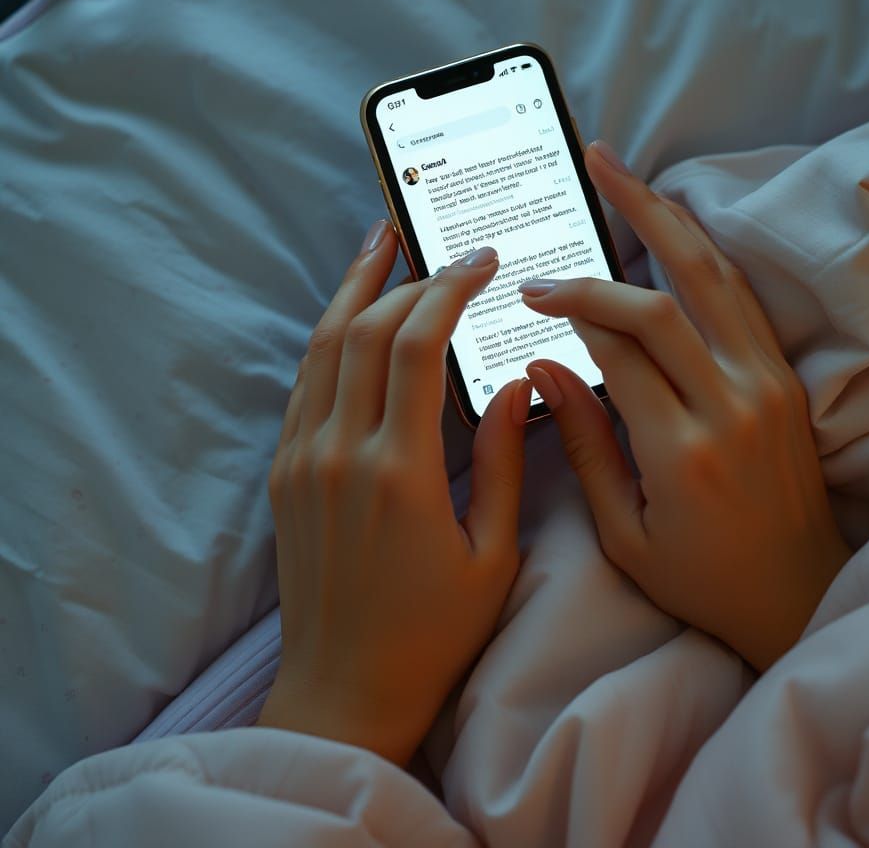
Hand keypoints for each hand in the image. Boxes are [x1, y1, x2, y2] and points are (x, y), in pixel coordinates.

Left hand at [258, 223, 533, 765]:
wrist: (345, 689)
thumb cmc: (431, 632)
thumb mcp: (492, 553)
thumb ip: (509, 461)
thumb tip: (521, 382)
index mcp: (400, 472)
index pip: (417, 346)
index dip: (449, 289)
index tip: (481, 261)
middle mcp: (340, 453)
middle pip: (365, 331)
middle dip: (409, 278)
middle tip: (446, 250)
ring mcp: (302, 459)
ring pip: (322, 346)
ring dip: (353, 288)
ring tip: (379, 241)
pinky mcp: (284, 473)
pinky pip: (303, 383)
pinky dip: (328, 336)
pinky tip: (349, 313)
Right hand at [519, 141, 850, 671]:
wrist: (797, 595)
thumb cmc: (702, 579)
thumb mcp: (623, 534)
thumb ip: (583, 444)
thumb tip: (545, 368)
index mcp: (681, 452)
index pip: (618, 349)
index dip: (570, 308)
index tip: (533, 291)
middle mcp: (732, 406)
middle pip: (665, 298)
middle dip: (621, 226)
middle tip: (588, 172)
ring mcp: (768, 387)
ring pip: (714, 278)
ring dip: (669, 217)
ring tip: (627, 170)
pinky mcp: (784, 380)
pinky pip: (741, 298)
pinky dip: (704, 253)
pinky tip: (676, 222)